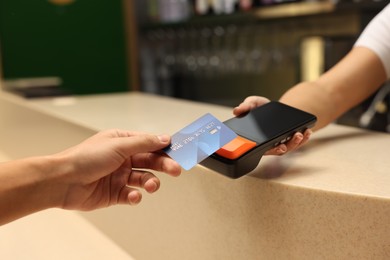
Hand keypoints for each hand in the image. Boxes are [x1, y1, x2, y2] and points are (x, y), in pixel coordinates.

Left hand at [54, 129, 180, 209]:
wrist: (63, 181)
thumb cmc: (86, 158)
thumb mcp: (119, 145)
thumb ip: (144, 143)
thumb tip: (165, 138)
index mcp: (122, 142)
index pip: (149, 143)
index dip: (164, 147)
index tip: (179, 151)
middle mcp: (122, 158)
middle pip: (150, 161)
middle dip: (164, 165)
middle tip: (175, 170)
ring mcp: (119, 176)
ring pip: (143, 179)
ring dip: (150, 182)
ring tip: (151, 185)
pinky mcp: (115, 193)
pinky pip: (132, 195)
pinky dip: (135, 196)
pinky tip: (133, 195)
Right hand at [233, 96, 311, 154]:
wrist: (272, 107)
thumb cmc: (260, 108)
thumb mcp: (253, 104)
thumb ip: (245, 106)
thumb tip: (236, 110)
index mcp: (260, 139)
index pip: (265, 148)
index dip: (273, 150)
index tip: (280, 147)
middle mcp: (271, 143)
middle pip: (280, 150)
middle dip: (288, 145)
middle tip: (295, 137)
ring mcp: (282, 141)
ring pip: (290, 147)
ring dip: (297, 142)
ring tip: (301, 133)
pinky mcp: (291, 138)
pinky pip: (298, 142)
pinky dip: (304, 138)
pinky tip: (308, 131)